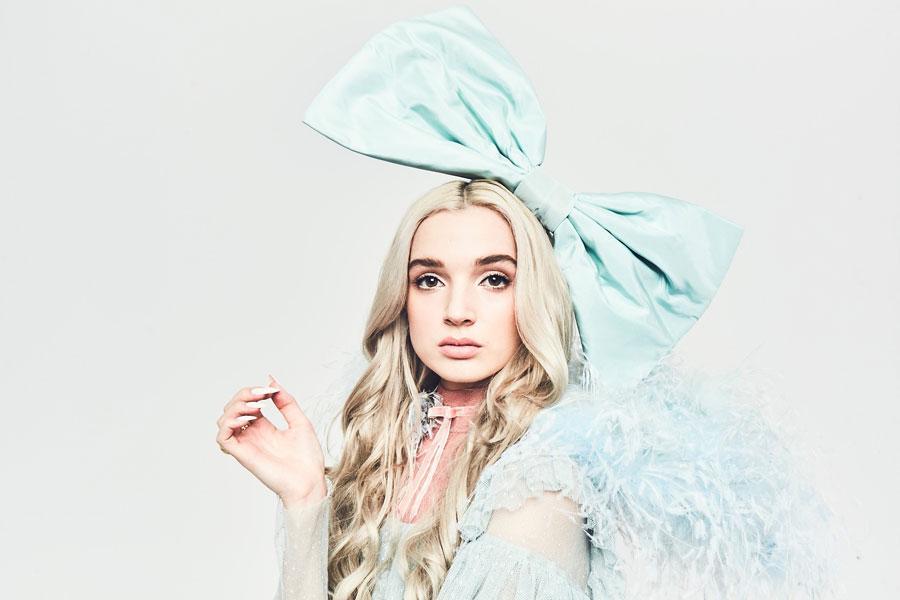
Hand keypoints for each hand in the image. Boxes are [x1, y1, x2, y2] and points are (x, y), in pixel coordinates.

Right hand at [216, 374, 326, 504]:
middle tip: (262, 396)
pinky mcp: (243, 455)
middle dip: (244, 395)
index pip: (246, 403)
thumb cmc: (308, 458)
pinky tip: (246, 419)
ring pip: (223, 420)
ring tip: (255, 407)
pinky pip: (222, 438)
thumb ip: (286, 401)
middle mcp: (252, 435)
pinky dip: (228, 424)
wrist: (310, 481)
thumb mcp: (300, 421)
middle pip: (232, 408)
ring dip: (235, 407)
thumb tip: (271, 381)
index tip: (271, 390)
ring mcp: (246, 444)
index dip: (254, 391)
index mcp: (264, 427)